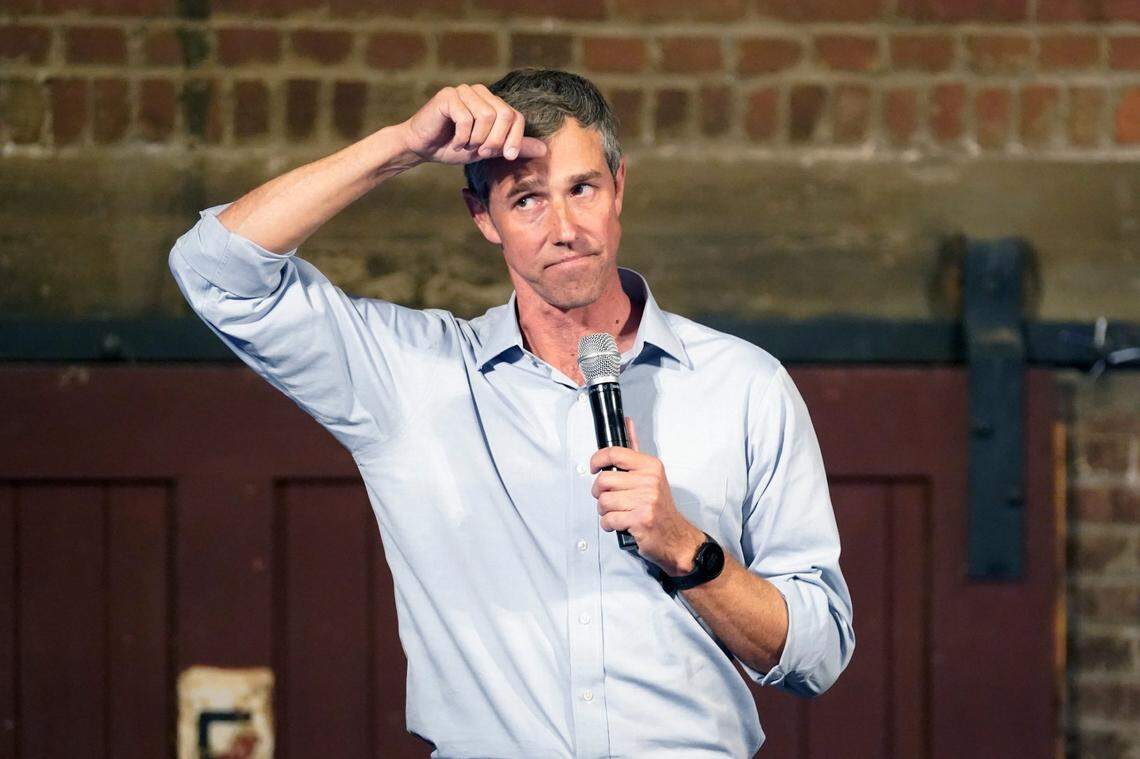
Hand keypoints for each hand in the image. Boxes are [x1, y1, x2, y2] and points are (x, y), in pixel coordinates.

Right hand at [399, 83, 547, 165]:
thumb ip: (514, 147)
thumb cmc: (454, 147)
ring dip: (477, 139)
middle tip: (482, 152)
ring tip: (465, 145)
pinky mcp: (448, 95)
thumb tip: (544, 150)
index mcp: (492, 103)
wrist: (422, 147)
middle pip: (504, 115)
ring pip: (486, 116)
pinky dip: (462, 136)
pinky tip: (454, 141)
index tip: (506, 156)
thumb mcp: (489, 150)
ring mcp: (464, 91)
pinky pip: (466, 117)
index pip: (516, 117)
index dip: (515, 139)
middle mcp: (480, 92)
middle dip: (496, 140)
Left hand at [590, 417, 707, 574]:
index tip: (594, 467)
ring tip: (617, 512)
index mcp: (651, 466)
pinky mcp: (640, 520)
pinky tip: (619, 523)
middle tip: (610, 498)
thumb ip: (635, 451)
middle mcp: (649, 481)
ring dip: (604, 511)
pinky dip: (608, 524)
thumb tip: (627, 422)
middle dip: (600, 493)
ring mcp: (646, 500)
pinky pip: (608, 519)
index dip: (597, 460)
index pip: (614, 453)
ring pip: (603, 501)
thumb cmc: (660, 507)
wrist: (676, 537)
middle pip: (603, 480)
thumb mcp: (651, 475)